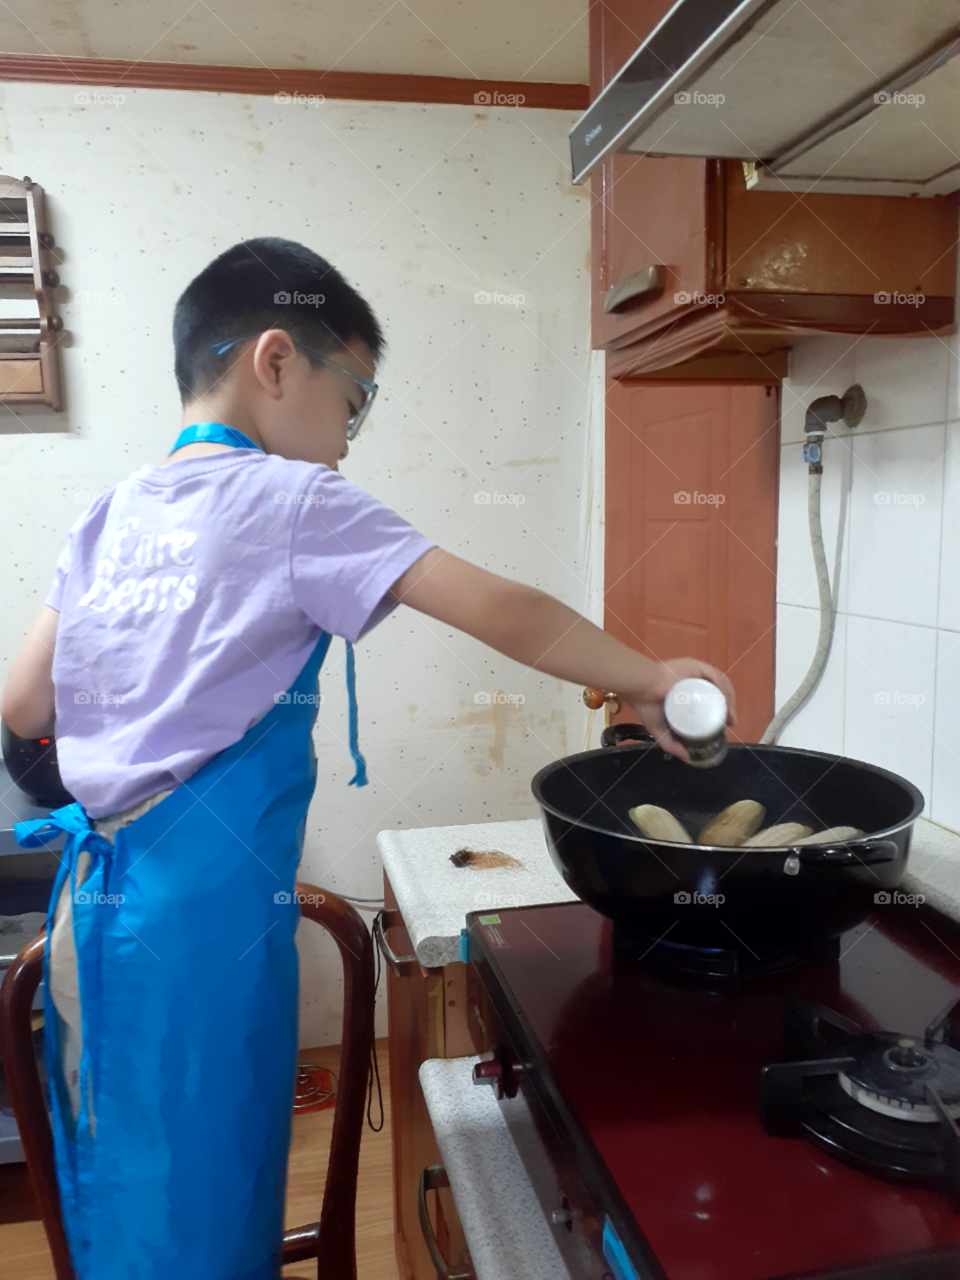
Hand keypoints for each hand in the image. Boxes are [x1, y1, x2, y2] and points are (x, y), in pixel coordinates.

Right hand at [622, 658, 736, 762]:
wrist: (640, 688)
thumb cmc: (646, 705)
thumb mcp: (660, 729)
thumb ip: (671, 745)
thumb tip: (687, 758)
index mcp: (685, 691)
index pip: (709, 699)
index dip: (720, 711)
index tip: (726, 725)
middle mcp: (693, 680)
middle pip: (718, 691)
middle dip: (728, 706)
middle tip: (731, 722)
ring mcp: (695, 673)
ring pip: (719, 683)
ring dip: (729, 698)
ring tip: (730, 714)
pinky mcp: (695, 666)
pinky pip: (714, 676)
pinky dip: (723, 688)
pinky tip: (725, 701)